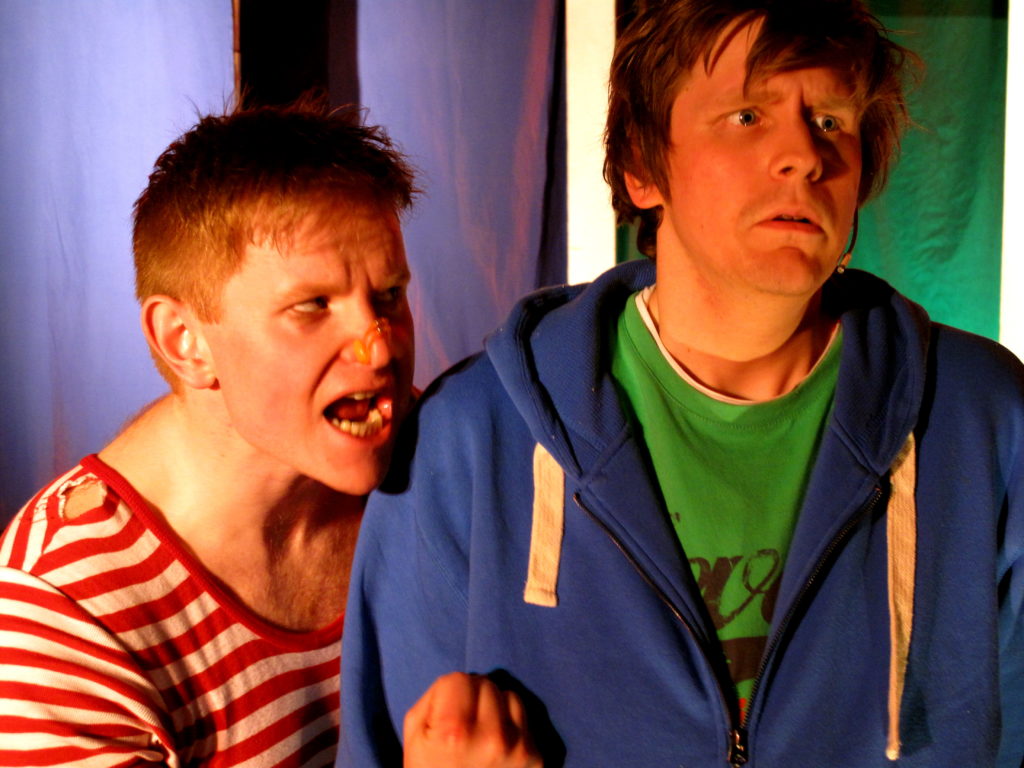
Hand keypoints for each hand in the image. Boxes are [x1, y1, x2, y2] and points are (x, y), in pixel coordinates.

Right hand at [403, 672, 541, 767]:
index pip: (461, 679)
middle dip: (474, 698)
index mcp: (454, 732)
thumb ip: (434, 698)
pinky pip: (525, 721)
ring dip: (497, 709)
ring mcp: (517, 749)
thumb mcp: (415, 736)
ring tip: (482, 735)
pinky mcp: (535, 759)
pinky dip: (512, 728)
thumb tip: (462, 681)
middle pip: (487, 684)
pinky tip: (498, 748)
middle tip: (464, 724)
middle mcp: (490, 738)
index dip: (450, 693)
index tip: (446, 713)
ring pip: (510, 697)